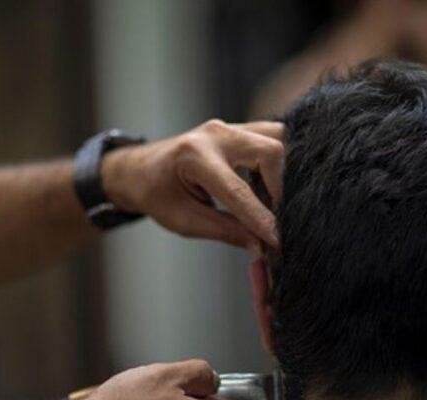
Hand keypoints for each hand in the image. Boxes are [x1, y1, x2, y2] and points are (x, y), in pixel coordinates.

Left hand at [102, 120, 283, 252]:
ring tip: (274, 204)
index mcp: (194, 156)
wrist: (142, 169)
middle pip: (270, 152)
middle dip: (281, 189)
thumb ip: (226, 231)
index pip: (239, 192)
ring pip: (278, 139)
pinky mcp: (239, 129)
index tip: (280, 241)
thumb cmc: (157, 195)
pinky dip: (280, 163)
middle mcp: (215, 135)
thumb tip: (262, 245)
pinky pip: (273, 138)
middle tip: (278, 220)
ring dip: (284, 173)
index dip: (262, 219)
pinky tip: (272, 187)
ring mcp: (229, 127)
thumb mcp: (186, 221)